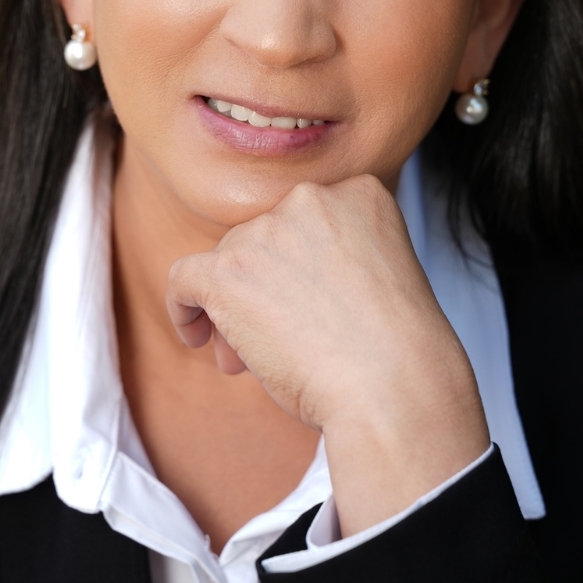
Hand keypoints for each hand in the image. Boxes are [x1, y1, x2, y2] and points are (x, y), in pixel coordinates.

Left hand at [167, 174, 489, 534]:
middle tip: (275, 341)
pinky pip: (184, 277)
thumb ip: (332, 261)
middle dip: (263, 288)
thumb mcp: (381, 278)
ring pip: (229, 261)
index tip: (307, 308)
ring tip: (247, 360)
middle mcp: (310, 199)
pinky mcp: (228, 268)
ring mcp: (266, 230)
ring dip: (233, 307)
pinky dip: (184, 307)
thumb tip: (265, 288)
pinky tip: (196, 337)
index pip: (308, 222)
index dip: (299, 266)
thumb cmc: (398, 354)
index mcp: (359, 194)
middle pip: (264, 239)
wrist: (395, 388)